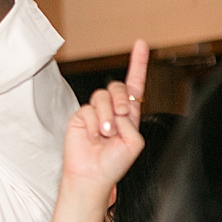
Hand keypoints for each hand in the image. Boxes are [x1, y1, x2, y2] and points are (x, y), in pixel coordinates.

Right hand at [62, 40, 148, 192]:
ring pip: (102, 96)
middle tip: (120, 116)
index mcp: (130, 115)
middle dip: (120, 99)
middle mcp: (112, 111)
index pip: (135, 85)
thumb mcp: (135, 142)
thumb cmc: (114, 164)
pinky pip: (88, 110)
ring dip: (106, 117)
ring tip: (105, 134)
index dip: (138, 64)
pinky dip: (93, 124)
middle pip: (118, 87)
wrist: (91, 176)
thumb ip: (129, 121)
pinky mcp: (79, 118)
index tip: (141, 45)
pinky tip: (93, 137)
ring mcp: (95, 114)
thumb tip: (114, 111)